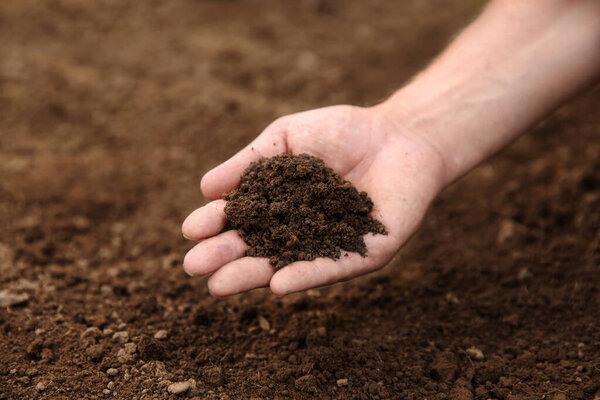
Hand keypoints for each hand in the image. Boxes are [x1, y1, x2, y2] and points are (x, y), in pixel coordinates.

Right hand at [182, 105, 444, 295]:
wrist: (399, 134)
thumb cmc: (340, 132)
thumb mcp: (286, 138)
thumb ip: (251, 162)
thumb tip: (206, 188)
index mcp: (276, 203)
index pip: (239, 218)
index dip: (215, 224)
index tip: (190, 230)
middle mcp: (297, 230)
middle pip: (255, 247)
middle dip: (225, 257)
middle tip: (194, 266)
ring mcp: (327, 245)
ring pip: (285, 264)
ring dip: (252, 276)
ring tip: (218, 285)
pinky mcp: (362, 254)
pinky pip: (330, 268)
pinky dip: (304, 276)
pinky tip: (277, 284)